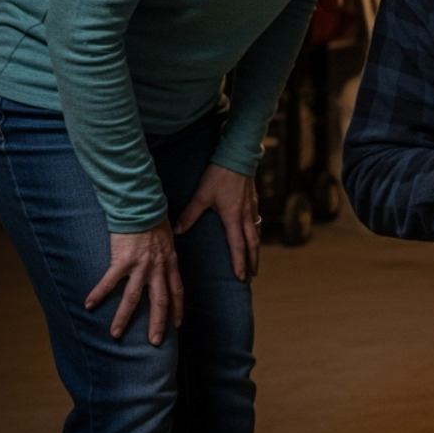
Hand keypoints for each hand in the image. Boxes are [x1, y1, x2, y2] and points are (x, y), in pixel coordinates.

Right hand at [84, 218, 182, 344]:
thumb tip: (166, 259)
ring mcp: (140, 265)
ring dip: (124, 318)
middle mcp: (157, 267)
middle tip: (154, 342)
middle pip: (160, 301)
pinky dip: (99, 293)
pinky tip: (89, 305)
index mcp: (169, 262)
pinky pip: (109, 281)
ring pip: (133, 298)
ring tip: (116, 335)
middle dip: (157, 323)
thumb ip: (166, 253)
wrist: (142, 204)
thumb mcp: (168, 238)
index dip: (177, 309)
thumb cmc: (154, 218)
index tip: (177, 324)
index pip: (177, 290)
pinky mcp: (122, 259)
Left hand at [173, 163, 260, 280]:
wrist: (237, 156)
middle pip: (252, 243)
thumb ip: (190, 214)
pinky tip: (253, 233)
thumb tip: (177, 230)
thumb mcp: (202, 195)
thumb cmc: (219, 175)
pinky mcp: (254, 200)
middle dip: (252, 260)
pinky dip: (256, 232)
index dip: (239, 262)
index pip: (238, 245)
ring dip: (255, 248)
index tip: (240, 276)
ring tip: (254, 259)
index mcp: (233, 217)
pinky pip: (256, 221)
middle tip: (252, 275)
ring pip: (256, 233)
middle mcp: (246, 215)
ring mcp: (252, 207)